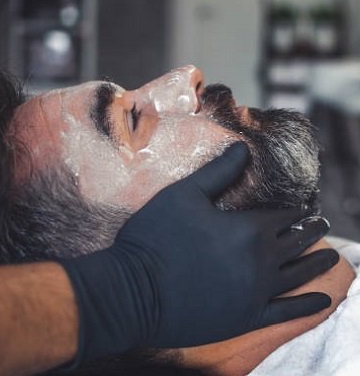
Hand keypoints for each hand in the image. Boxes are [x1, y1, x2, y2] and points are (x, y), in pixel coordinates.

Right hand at [59, 142, 337, 364]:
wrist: (134, 291)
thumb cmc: (156, 237)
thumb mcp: (184, 194)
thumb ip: (219, 172)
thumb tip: (243, 147)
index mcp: (248, 228)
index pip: (283, 215)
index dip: (296, 210)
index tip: (304, 207)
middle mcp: (261, 261)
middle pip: (297, 243)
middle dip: (310, 231)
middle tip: (322, 225)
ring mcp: (257, 293)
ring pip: (300, 275)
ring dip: (316, 264)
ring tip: (330, 257)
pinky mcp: (246, 318)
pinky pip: (288, 313)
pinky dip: (308, 306)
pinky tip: (324, 300)